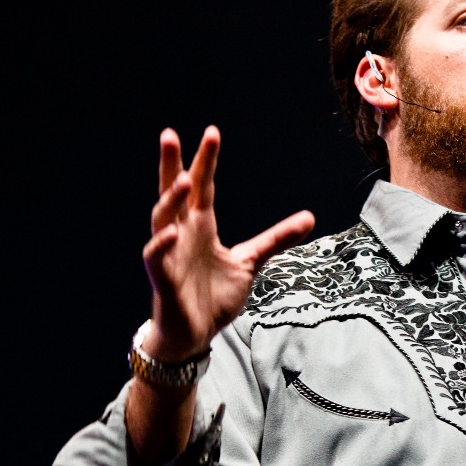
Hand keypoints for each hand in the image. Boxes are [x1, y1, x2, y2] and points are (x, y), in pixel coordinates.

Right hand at [141, 125, 315, 361]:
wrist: (194, 334)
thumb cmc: (214, 295)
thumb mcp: (250, 261)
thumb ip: (275, 239)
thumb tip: (309, 217)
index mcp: (200, 226)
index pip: (203, 188)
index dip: (206, 161)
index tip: (212, 132)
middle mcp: (181, 234)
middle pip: (173, 193)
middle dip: (171, 164)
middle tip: (170, 134)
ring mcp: (169, 254)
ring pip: (161, 219)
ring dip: (171, 199)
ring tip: (185, 178)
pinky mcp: (162, 278)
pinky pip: (156, 256)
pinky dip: (161, 243)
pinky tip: (171, 232)